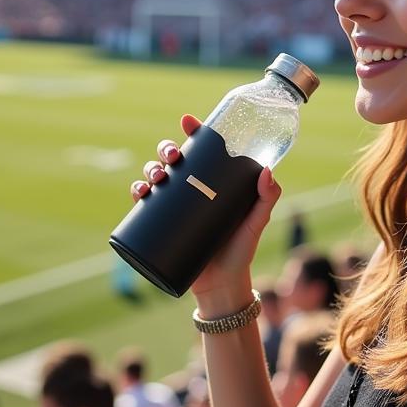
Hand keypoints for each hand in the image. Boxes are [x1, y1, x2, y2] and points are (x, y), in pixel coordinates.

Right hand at [130, 113, 281, 303]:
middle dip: (166, 150)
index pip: (202, 150)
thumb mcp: (257, 222)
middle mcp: (193, 189)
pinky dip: (138, 192)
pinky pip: (144, 203)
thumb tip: (268, 171)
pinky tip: (139, 191)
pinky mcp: (161, 224)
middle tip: (171, 158)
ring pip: (156, 176)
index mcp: (214, 181)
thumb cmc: (242, 251)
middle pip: (174, 159)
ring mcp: (175, 206)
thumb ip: (267, 198)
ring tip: (157, 177)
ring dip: (150, 169)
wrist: (221, 285)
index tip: (187, 121)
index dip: (193, 132)